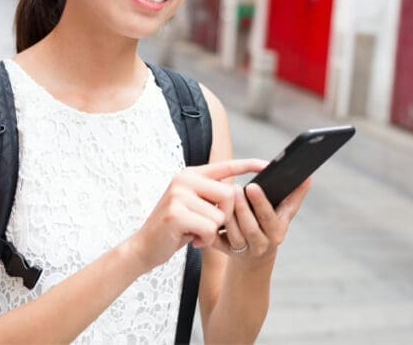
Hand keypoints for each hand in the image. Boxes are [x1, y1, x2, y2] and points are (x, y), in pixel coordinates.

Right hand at [133, 159, 267, 268]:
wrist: (144, 247)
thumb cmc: (175, 227)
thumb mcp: (194, 205)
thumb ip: (212, 195)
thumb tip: (240, 192)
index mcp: (191, 174)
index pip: (226, 165)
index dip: (249, 165)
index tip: (268, 165)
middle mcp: (184, 179)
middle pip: (229, 194)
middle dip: (227, 216)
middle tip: (211, 226)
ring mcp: (178, 195)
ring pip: (220, 215)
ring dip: (212, 231)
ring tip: (195, 232)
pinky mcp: (176, 214)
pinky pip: (209, 229)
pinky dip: (204, 240)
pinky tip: (191, 239)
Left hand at [218, 178, 311, 261]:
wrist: (255, 257)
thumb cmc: (271, 226)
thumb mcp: (285, 214)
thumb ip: (295, 195)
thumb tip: (308, 176)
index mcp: (277, 231)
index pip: (269, 217)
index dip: (260, 203)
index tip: (252, 186)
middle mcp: (262, 243)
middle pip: (249, 226)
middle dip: (241, 207)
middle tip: (234, 187)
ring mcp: (244, 250)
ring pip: (233, 233)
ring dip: (227, 214)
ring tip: (223, 196)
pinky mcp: (227, 252)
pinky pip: (217, 242)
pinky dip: (212, 228)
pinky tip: (209, 213)